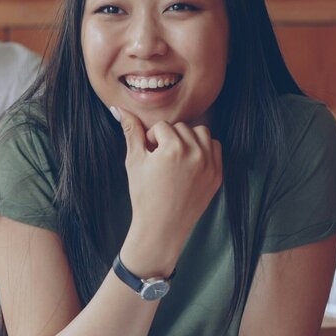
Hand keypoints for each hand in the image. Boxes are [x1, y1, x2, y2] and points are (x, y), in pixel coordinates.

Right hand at [116, 107, 221, 274]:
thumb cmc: (143, 195)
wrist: (161, 228)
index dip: (151, 139)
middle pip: (181, 127)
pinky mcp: (217, 175)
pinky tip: (189, 164)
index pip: (162, 126)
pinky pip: (214, 148)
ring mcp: (209, 165)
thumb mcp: (134, 161)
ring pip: (201, 133)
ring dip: (188, 139)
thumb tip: (118, 107)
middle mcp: (195, 154)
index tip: (149, 156)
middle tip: (160, 159)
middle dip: (169, 139)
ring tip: (175, 157)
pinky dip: (203, 150)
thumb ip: (130, 130)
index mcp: (173, 148)